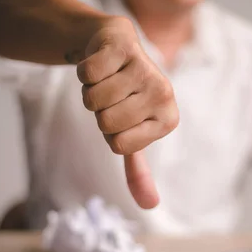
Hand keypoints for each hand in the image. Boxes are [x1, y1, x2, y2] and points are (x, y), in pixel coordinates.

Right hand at [73, 17, 178, 208]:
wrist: (115, 46)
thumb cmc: (124, 96)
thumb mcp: (132, 134)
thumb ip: (139, 171)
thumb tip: (149, 206)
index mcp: (168, 120)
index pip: (119, 145)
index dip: (110, 133)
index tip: (122, 114)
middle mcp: (164, 93)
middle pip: (106, 123)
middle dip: (99, 111)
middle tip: (112, 96)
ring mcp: (146, 67)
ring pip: (94, 98)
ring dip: (90, 90)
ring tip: (106, 79)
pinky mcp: (125, 44)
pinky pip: (88, 72)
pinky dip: (83, 69)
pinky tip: (100, 61)